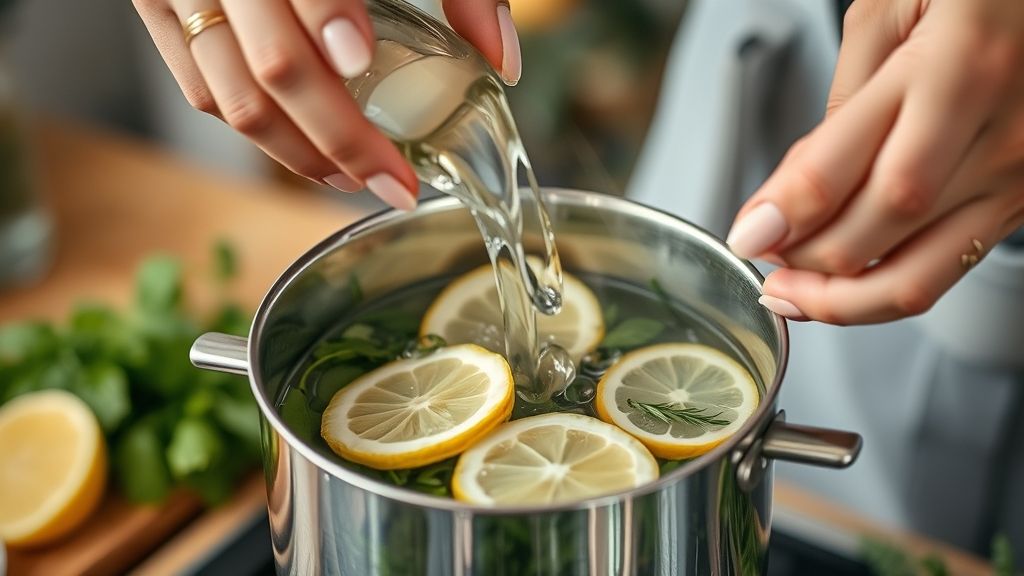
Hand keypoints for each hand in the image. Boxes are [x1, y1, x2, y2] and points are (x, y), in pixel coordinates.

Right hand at [132, 0, 518, 209]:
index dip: (328, 21)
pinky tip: (304, 150)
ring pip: (231, 97)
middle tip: (393, 181)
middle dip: (339, 140)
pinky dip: (254, 129)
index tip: (362, 61)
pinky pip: (199, 89)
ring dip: (297, 154)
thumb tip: (499, 58)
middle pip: (272, 68)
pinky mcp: (160, 12)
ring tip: (354, 178)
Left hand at [726, 0, 1023, 324]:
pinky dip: (884, 288)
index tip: (746, 233)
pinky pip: (947, 267)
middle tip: (764, 255)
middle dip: (806, 257)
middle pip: (881, 227)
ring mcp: (1016, 174)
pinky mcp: (1023, 201)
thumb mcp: (889, 11)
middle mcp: (993, 129)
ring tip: (791, 293)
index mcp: (951, 65)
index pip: (847, 167)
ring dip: (841, 301)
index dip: (785, 212)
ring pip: (920, 273)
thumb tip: (790, 192)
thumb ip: (841, 104)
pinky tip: (844, 285)